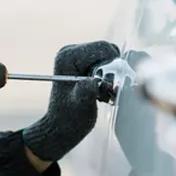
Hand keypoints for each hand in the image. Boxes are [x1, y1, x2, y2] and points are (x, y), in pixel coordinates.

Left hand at [22, 40, 120, 161]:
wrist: (62, 128)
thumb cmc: (70, 119)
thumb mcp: (80, 106)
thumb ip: (87, 91)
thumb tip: (96, 80)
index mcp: (67, 56)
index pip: (103, 48)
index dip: (113, 66)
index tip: (107, 87)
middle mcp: (70, 51)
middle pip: (107, 50)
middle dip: (113, 70)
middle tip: (104, 91)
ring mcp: (76, 56)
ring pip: (109, 57)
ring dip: (112, 75)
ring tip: (101, 93)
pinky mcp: (83, 63)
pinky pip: (106, 62)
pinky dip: (109, 76)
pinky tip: (100, 91)